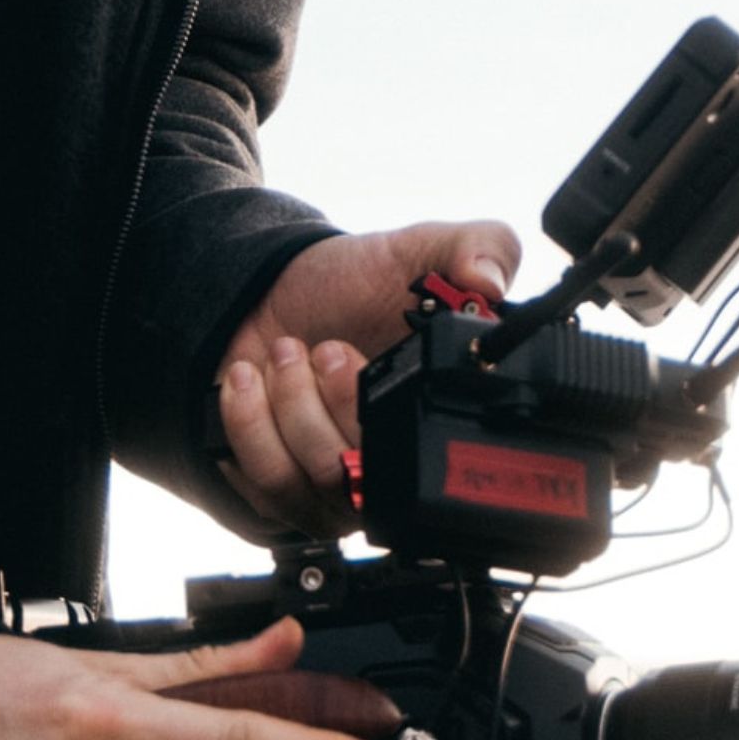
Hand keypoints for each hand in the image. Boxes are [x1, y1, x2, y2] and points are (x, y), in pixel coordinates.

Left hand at [217, 219, 520, 534]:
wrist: (280, 291)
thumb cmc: (360, 283)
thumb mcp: (426, 250)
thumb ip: (480, 246)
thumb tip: (490, 283)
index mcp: (440, 424)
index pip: (433, 474)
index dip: (393, 425)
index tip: (362, 360)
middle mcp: (395, 473)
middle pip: (362, 486)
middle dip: (330, 403)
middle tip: (322, 346)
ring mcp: (338, 492)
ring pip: (311, 487)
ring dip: (290, 408)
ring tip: (285, 352)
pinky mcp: (283, 493)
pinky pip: (263, 486)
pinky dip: (248, 424)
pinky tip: (250, 378)